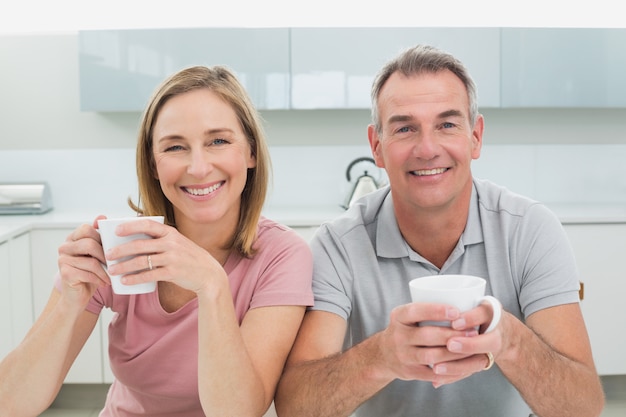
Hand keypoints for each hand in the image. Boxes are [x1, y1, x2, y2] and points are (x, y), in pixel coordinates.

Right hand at [57, 215, 110, 307]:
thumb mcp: (98, 253)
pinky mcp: (64, 273)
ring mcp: (62, 260)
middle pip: (89, 243)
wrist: (78, 296)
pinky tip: (104, 283)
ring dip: (105, 270)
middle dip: (105, 255)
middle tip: (114, 264)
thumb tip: (102, 217)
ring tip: (111, 276)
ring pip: (91, 260)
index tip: (110, 248)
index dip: (101, 237)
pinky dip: (100, 279)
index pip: (86, 228)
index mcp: (72, 238)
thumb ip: (100, 236)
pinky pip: (88, 273)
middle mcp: (64, 247)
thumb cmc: (91, 272)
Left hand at [104, 220, 224, 294]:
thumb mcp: (178, 242)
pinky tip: (125, 281)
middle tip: (108, 255)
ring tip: (112, 270)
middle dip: (120, 250)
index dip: (130, 226)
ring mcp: (172, 258)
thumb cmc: (189, 257)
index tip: (116, 231)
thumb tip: (135, 237)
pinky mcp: (172, 272)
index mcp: (171, 233)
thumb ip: (161, 239)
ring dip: (123, 266)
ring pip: (141, 261)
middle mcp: (171, 244)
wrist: (209, 273)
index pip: (147, 225)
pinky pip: (149, 275)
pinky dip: (135, 278)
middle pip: (139, 245)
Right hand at [375, 302, 479, 385]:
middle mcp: (398, 336)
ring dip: (455, 353)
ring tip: (471, 349)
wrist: (384, 355)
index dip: (436, 311)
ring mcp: (403, 355)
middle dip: (453, 334)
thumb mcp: (406, 316)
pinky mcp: (409, 372)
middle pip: (427, 335)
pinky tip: (464, 366)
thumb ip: (426, 310)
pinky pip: (433, 374)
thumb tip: (462, 302)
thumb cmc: (405, 330)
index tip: (457, 312)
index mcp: (398, 317)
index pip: (416, 311)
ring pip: (432, 356)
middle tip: (473, 332)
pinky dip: (450, 371)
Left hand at [428, 302, 504, 386]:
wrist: (502, 331)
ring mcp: (491, 351)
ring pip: (477, 361)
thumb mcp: (474, 302)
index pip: (483, 315)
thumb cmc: (480, 312)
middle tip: (449, 345)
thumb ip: (459, 306)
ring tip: (437, 368)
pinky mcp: (483, 362)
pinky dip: (453, 376)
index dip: (470, 319)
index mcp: (492, 314)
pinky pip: (470, 372)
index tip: (455, 322)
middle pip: (486, 343)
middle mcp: (495, 334)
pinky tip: (437, 380)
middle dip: (467, 345)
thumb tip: (439, 309)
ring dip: (457, 365)